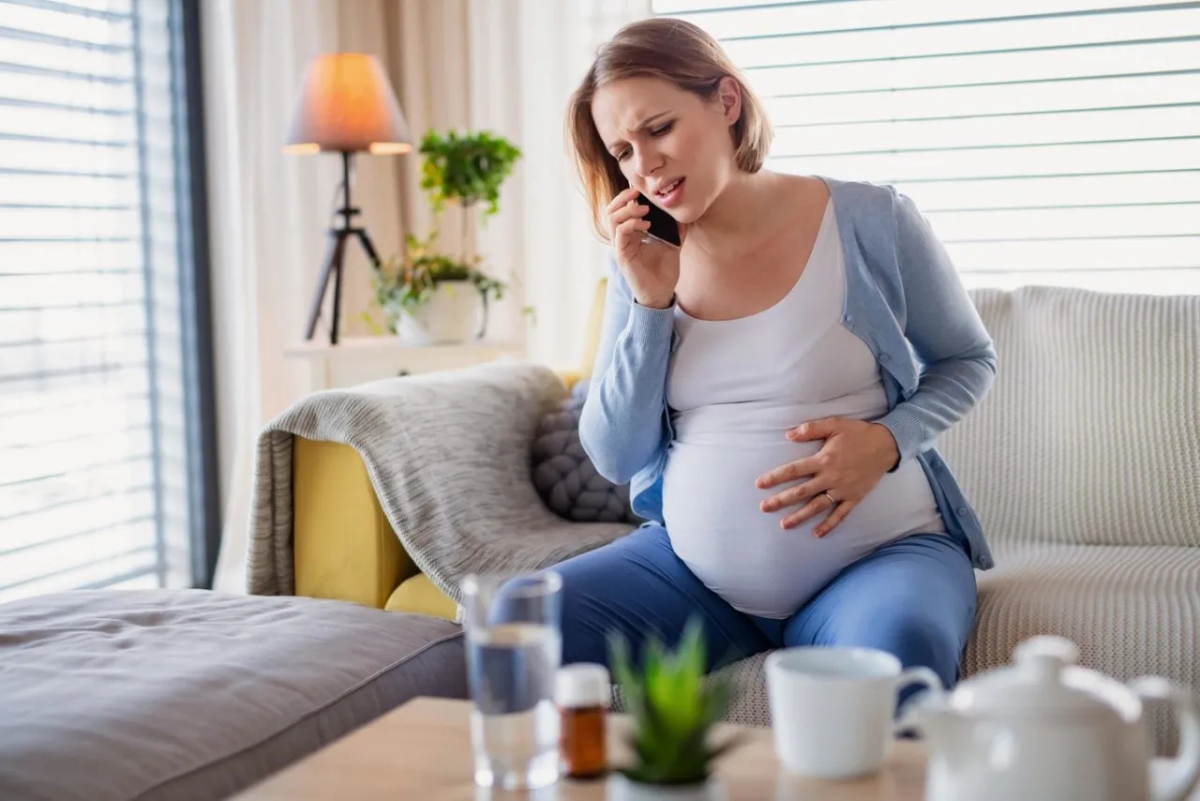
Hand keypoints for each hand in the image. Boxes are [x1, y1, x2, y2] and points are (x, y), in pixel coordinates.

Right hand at [606, 187, 684, 308]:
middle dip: (623, 198)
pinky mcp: (622, 255)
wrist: (662, 292)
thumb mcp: (672, 242)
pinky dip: (631, 224)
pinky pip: (619, 234)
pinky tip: (646, 225)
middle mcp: (622, 238)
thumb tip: (683, 210)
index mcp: (631, 233)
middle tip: (638, 192)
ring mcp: (620, 246)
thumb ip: (675, 227)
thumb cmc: (664, 270)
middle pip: (611, 210)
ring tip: (645, 209)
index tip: (642, 189)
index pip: (621, 209)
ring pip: (612, 219)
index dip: (627, 196)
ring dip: (628, 210)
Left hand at [755, 418, 900, 536]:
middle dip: (781, 500)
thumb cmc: (858, 433)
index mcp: (823, 459)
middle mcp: (831, 477)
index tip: (760, 484)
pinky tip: (817, 534)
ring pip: (817, 506)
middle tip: (764, 508)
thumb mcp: (834, 424)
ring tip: (783, 525)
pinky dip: (829, 525)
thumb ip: (811, 429)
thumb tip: (788, 434)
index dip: (775, 477)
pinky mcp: (854, 497)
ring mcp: (842, 490)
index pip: (794, 470)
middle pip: (801, 492)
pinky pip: (840, 514)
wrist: (887, 445)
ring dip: (800, 516)